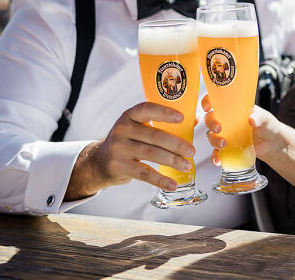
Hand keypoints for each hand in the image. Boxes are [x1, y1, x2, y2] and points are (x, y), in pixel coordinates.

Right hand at [65, 102, 194, 199]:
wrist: (99, 162)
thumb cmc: (128, 141)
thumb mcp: (139, 128)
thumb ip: (162, 123)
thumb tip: (195, 120)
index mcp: (129, 116)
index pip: (146, 109)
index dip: (164, 112)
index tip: (182, 117)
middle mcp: (122, 130)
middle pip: (154, 136)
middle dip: (176, 144)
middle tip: (192, 151)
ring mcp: (119, 148)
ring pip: (151, 154)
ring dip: (172, 160)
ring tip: (186, 165)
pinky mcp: (119, 166)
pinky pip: (144, 173)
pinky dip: (160, 180)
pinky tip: (172, 184)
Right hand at [201, 95, 280, 166]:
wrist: (272, 144)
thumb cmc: (268, 126)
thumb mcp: (265, 119)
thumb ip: (259, 117)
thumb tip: (252, 118)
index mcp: (234, 109)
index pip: (216, 101)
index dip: (208, 102)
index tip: (208, 107)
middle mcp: (227, 121)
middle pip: (210, 119)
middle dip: (211, 123)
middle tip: (219, 128)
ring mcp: (226, 135)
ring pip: (211, 136)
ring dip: (214, 140)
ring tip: (224, 144)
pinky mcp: (227, 148)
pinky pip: (216, 152)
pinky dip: (215, 156)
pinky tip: (219, 160)